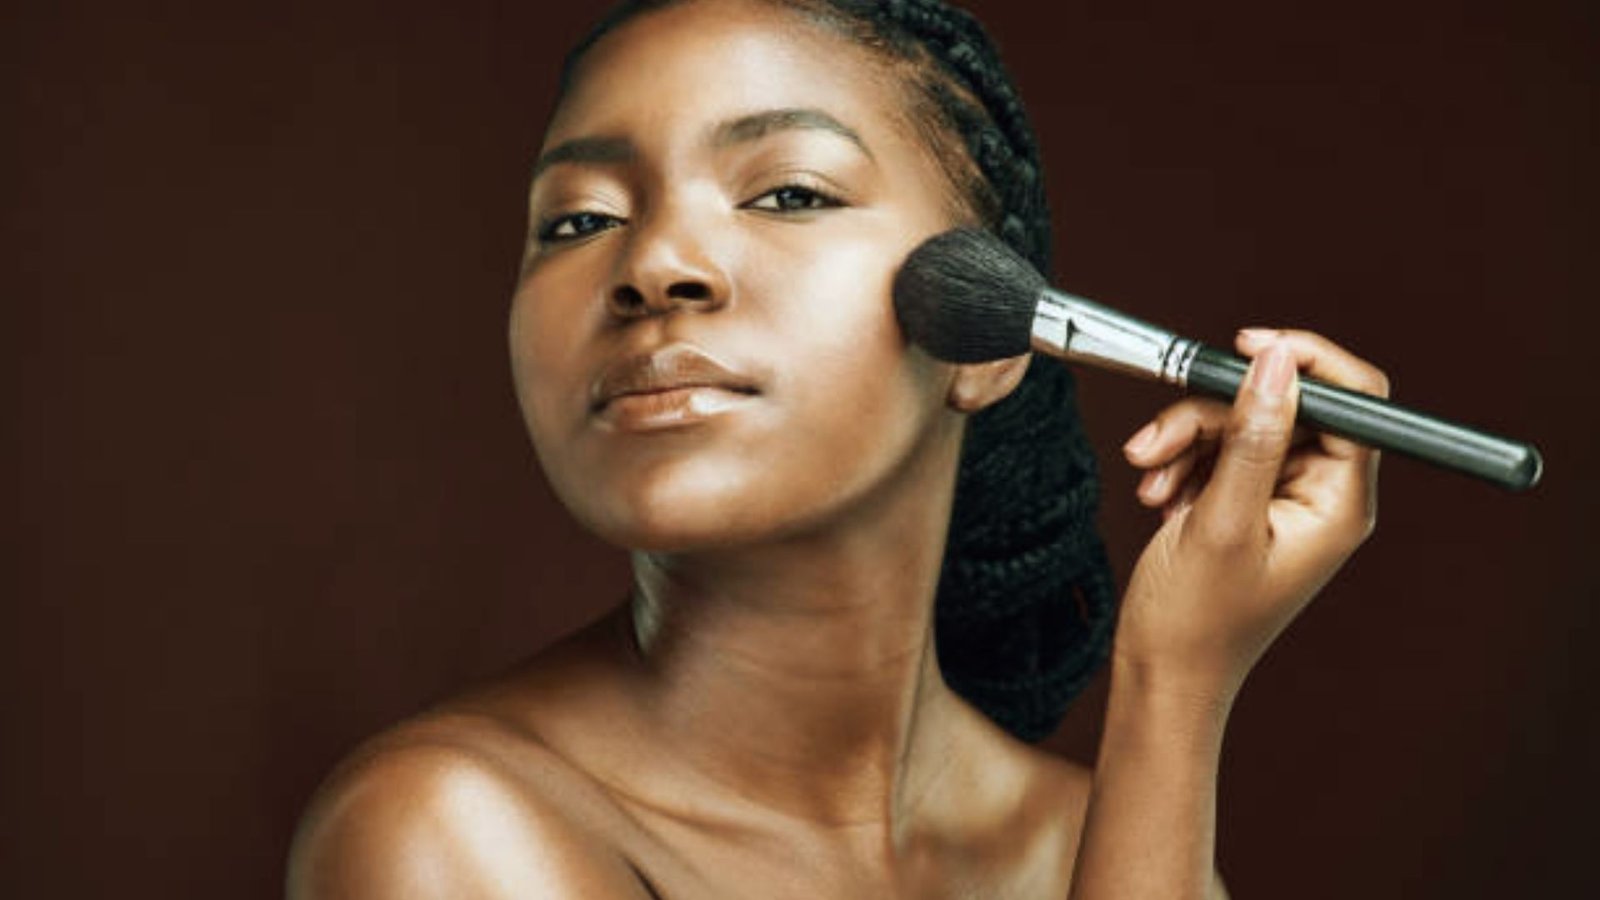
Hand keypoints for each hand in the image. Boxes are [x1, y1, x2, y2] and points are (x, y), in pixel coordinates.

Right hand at [1114, 329, 1388, 701]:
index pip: (1354, 400)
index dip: (1303, 363)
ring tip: (1149, 479)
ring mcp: (1283, 500)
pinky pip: (1219, 450)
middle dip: (1211, 415)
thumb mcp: (1220, 520)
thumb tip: (1277, 364)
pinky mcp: (1247, 503)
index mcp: (1339, 504)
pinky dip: (1181, 462)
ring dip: (1185, 440)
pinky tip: (1158, 495)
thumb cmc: (1195, 623)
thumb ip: (1252, 437)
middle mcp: (1321, 497)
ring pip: (1241, 423)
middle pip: (1282, 406)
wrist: (1160, 674)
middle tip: (1156, 442)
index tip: (1245, 348)